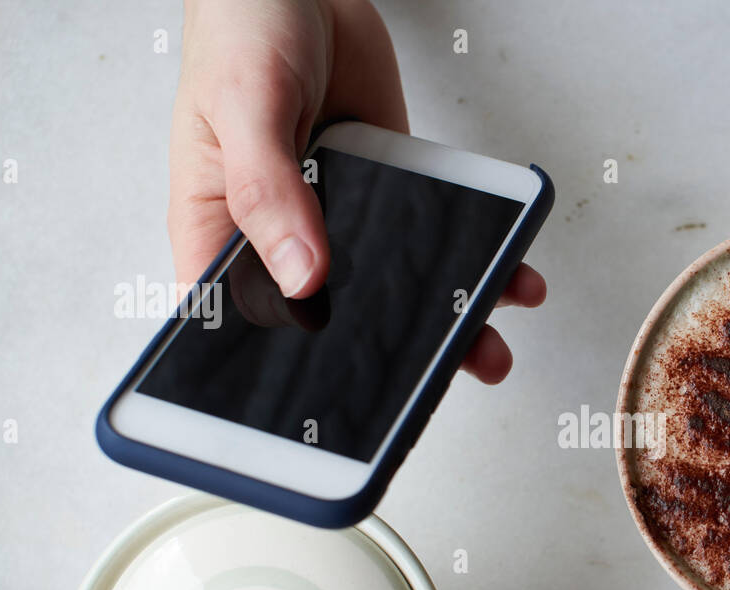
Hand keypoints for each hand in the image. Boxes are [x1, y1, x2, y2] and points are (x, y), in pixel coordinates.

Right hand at [168, 0, 543, 383]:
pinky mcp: (389, 191)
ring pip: (393, 287)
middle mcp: (283, 237)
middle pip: (334, 321)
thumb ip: (269, 191)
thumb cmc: (241, 30)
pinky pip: (432, 236)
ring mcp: (341, 218)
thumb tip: (306, 278)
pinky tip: (508, 275)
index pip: (247, 328)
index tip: (339, 412)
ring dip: (444, 317)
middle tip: (437, 388)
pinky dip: (471, 257)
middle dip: (389, 358)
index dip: (285, 377)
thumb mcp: (242, 108)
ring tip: (491, 347)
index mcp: (222, 234)